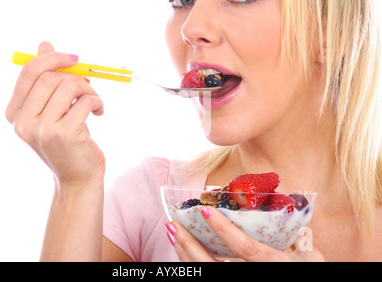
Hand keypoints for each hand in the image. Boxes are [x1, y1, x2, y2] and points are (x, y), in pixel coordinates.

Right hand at [5, 41, 104, 187]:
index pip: (28, 72)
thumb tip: (44, 44)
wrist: (78, 178)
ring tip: (94, 101)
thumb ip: (46, 80)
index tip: (73, 59)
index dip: (53, 59)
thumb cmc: (67, 142)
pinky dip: (97, 102)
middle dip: (76, 77)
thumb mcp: (53, 110)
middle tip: (88, 87)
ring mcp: (41, 129)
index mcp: (15, 114)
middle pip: (50, 77)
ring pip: (69, 87)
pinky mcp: (63, 134)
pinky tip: (99, 112)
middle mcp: (23, 122)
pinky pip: (85, 101)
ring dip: (88, 90)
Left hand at [166, 206, 324, 261]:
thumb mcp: (311, 258)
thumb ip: (296, 237)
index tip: (205, 212)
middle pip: (213, 266)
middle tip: (173, 225)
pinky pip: (208, 276)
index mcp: (274, 265)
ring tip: (173, 234)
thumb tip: (285, 209)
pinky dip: (192, 264)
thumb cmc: (311, 273)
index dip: (224, 230)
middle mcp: (254, 276)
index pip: (245, 248)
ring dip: (185, 254)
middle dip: (189, 245)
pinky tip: (183, 252)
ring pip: (206, 273)